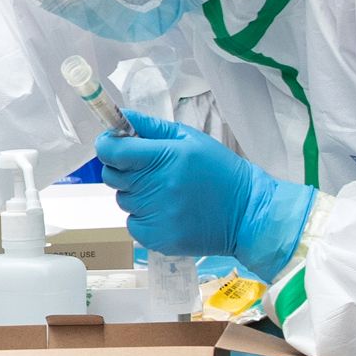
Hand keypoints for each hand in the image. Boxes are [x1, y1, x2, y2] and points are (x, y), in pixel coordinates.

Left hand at [93, 111, 315, 274]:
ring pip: (123, 200)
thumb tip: (121, 116)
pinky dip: (144, 217)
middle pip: (112, 175)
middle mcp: (156, 187)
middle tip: (148, 169)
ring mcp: (156, 216)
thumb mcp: (191, 139)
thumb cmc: (220, 171)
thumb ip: (152, 128)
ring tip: (165, 192)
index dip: (107, 145)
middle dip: (122, 169)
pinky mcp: (157, 239)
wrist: (247, 213)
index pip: (112, 151)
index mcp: (164, 157)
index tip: (114, 144)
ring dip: (136, 194)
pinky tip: (168, 211)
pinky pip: (133, 223)